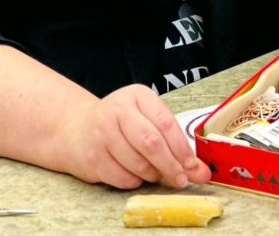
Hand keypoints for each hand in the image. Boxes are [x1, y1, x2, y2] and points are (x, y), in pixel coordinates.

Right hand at [62, 84, 211, 188]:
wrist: (76, 129)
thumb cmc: (121, 125)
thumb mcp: (147, 121)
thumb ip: (174, 144)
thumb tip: (202, 172)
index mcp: (137, 96)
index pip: (165, 123)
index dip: (182, 149)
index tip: (194, 167)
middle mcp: (117, 110)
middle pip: (152, 143)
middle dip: (171, 166)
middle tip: (181, 180)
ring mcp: (101, 133)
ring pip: (138, 164)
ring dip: (152, 175)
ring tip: (154, 173)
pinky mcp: (92, 156)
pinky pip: (122, 178)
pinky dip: (134, 181)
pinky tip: (134, 174)